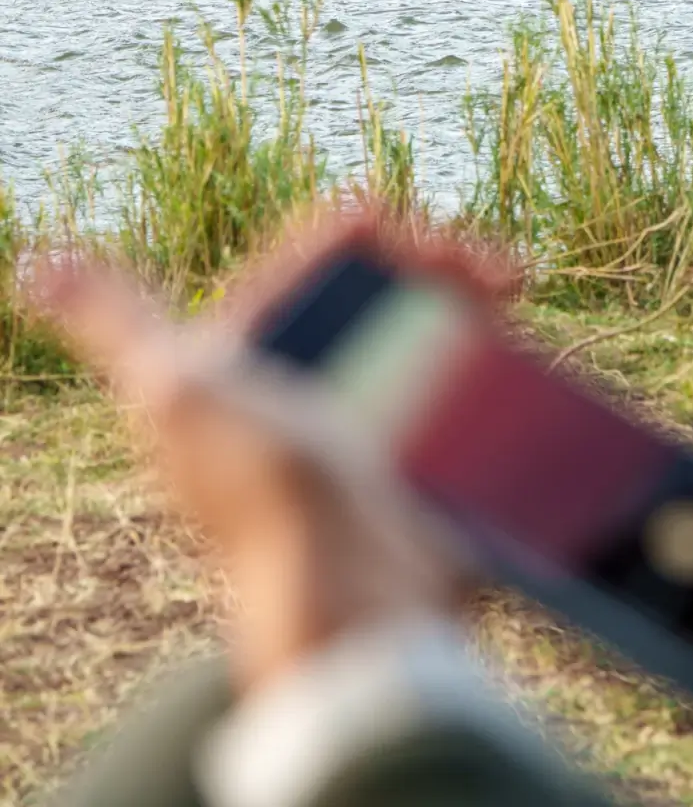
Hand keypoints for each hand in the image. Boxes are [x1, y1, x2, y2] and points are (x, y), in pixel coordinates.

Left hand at [33, 211, 514, 694]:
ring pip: (434, 322)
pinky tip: (514, 339)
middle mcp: (313, 384)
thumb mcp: (176, 395)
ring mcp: (376, 420)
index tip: (395, 229)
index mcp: (256, 358)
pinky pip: (468, 382)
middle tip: (483, 268)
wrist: (347, 593)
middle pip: (387, 282)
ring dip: (471, 291)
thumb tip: (41, 264)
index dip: (359, 230)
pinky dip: (496, 352)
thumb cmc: (259, 494)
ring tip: (509, 289)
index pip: (316, 257)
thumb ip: (115, 324)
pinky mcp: (426, 456)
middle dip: (434, 254)